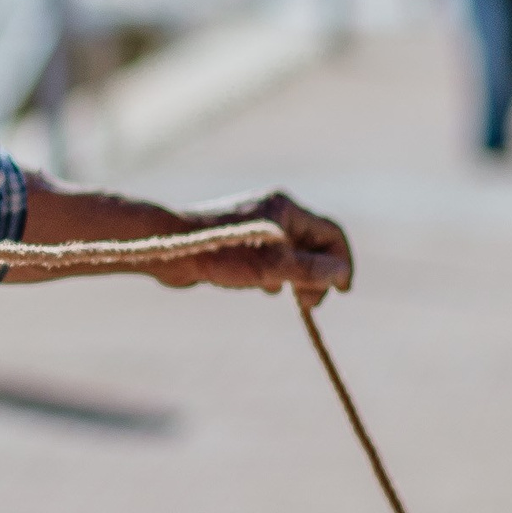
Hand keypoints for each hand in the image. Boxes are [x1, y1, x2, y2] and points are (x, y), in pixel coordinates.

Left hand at [158, 191, 354, 306]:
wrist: (169, 248)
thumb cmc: (221, 253)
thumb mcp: (272, 266)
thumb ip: (310, 270)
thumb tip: (340, 275)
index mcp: (286, 209)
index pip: (331, 233)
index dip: (342, 262)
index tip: (341, 292)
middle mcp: (274, 211)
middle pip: (313, 243)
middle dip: (318, 273)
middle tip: (308, 304)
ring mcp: (256, 226)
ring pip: (292, 253)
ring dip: (298, 276)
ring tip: (289, 296)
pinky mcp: (239, 241)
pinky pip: (270, 258)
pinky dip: (276, 274)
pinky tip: (264, 289)